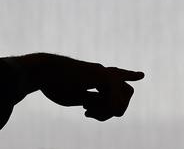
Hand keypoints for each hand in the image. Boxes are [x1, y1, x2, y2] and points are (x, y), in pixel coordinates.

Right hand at [12, 53, 144, 120]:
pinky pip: (115, 100)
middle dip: (116, 108)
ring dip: (109, 110)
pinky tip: (87, 110)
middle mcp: (101, 71)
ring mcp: (102, 73)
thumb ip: (92, 99)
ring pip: (123, 99)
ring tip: (87, 112)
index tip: (141, 75)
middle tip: (89, 112)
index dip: (128, 75)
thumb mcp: (76, 96)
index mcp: (94, 75)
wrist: (42, 71)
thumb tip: (106, 107)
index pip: (116, 74)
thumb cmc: (54, 83)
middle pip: (127, 91)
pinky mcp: (102, 76)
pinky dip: (104, 109)